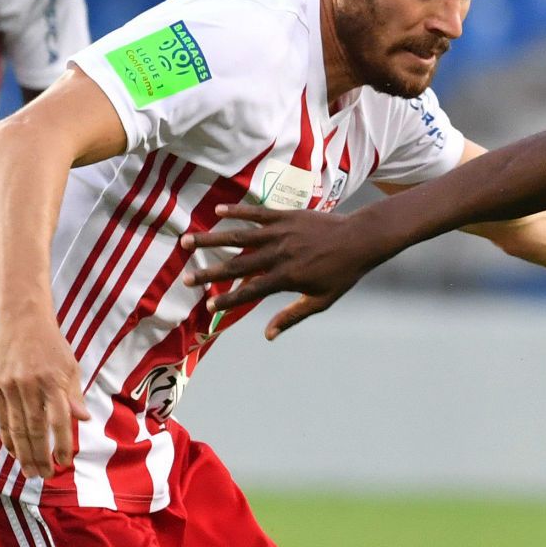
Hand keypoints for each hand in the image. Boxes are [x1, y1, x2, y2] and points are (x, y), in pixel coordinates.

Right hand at [0, 309, 89, 477]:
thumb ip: (74, 395)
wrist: (22, 319)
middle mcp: (30, 385)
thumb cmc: (52, 345)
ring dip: (23, 453)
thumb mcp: (70, 366)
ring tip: (30, 472)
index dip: (62, 444)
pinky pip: (2, 419)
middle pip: (35, 429)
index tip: (66, 462)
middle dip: (41, 456)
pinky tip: (14, 453)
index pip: (60, 421)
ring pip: (16, 428)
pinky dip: (8, 438)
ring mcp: (9, 386)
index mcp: (54, 381)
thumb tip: (84, 420)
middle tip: (45, 475)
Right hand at [180, 205, 379, 338]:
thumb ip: (292, 316)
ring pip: (239, 236)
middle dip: (209, 271)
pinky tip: (217, 212)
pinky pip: (256, 213)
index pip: (249, 291)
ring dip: (212, 239)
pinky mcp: (286, 216)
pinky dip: (236, 211)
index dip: (228, 299)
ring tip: (188, 240)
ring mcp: (281, 233)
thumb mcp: (321, 300)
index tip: (207, 304)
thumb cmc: (342, 273)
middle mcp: (279, 254)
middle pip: (236, 265)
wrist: (361, 239)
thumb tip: (268, 335)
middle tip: (185, 277)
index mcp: (286, 277)